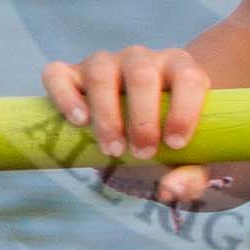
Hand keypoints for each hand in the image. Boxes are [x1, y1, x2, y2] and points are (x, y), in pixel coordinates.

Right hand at [41, 46, 225, 207]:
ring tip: (112, 149)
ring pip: (101, 71)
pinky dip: (64, 95)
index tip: (175, 144)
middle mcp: (142, 60)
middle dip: (143, 118)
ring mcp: (106, 63)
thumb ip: (190, 176)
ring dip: (106, 113)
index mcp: (179, 70)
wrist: (140, 124)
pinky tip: (78, 121)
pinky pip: (59, 74)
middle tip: (143, 153)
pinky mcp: (73, 74)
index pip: (187, 78)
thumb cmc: (169, 138)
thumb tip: (169, 189)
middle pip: (142, 74)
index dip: (183, 109)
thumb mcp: (189, 158)